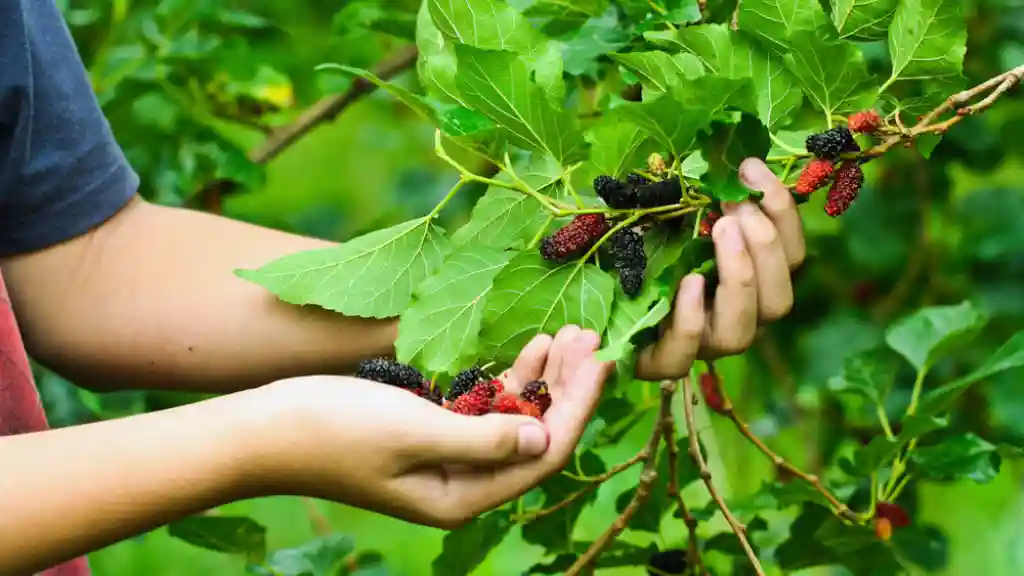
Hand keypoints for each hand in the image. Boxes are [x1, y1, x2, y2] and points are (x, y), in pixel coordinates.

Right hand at [245, 326, 612, 528]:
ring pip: (514, 417)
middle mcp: (462, 483)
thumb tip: (546, 438)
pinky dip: (508, 379)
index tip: (603, 359)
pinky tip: (529, 350)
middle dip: (567, 387)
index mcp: (463, 496)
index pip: (543, 452)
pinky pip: (485, 407)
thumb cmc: (333, 428)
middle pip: (536, 434)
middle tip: (590, 335)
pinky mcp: (430, 432)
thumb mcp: (412, 430)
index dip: (578, 406)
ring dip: (542, 377)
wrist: (265, 427)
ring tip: (567, 333)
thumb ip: (483, 438)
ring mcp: (446, 458)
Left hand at [636, 158, 804, 379]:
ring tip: (720, 230)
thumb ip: (700, 196)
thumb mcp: (669, 215)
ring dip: (740, 276)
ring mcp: (699, 345)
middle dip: (764, 246)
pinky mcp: (659, 362)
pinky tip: (688, 281)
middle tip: (734, 206)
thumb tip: (727, 153)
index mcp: (749, 282)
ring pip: (741, 332)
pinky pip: (684, 353)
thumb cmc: (638, 248)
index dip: (781, 212)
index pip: (789, 256)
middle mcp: (734, 318)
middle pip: (778, 299)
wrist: (585, 299)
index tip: (749, 167)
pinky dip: (690, 317)